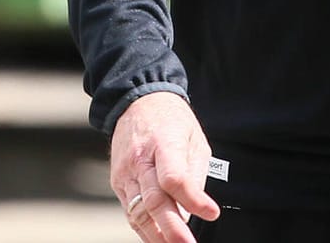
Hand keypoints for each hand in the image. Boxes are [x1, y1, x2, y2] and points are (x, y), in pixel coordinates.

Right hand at [110, 91, 221, 242]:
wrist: (136, 101)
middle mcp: (139, 159)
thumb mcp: (194, 139)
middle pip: (154, 200)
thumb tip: (192, 211)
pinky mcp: (117, 182)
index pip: (174, 177)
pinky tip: (158, 239)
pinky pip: (130, 211)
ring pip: (138, 212)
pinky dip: (144, 229)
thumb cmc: (171, 120)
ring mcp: (125, 172)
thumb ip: (194, 175)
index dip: (193, 199)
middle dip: (172, 229)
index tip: (211, 213)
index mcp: (163, 143)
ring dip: (156, 236)